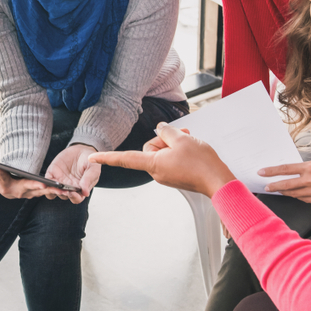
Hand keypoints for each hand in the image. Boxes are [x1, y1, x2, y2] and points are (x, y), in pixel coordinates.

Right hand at [0, 147, 82, 202]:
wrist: (3, 186)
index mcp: (2, 185)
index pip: (0, 179)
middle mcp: (15, 192)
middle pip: (24, 189)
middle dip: (33, 186)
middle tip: (43, 184)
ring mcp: (26, 194)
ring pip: (39, 193)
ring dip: (50, 191)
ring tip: (61, 188)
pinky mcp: (35, 193)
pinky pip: (46, 192)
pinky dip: (55, 191)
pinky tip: (66, 189)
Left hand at [45, 144, 98, 197]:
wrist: (81, 150)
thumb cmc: (89, 162)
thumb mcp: (93, 168)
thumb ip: (89, 179)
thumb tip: (85, 192)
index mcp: (80, 190)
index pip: (76, 199)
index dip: (74, 197)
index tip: (73, 193)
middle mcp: (69, 188)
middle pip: (63, 196)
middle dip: (62, 193)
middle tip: (62, 190)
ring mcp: (59, 182)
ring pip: (52, 192)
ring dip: (51, 191)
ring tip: (52, 186)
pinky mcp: (52, 174)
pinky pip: (46, 181)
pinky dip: (44, 183)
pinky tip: (43, 182)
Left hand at [89, 123, 234, 197]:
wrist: (219, 181)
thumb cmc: (202, 163)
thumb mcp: (182, 139)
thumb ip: (167, 131)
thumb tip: (160, 128)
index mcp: (154, 164)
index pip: (125, 158)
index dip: (107, 157)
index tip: (92, 157)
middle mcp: (157, 172)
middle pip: (150, 147)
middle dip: (164, 139)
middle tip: (182, 136)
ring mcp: (166, 175)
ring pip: (162, 151)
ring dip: (174, 143)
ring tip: (189, 143)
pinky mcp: (175, 176)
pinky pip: (170, 158)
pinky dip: (179, 150)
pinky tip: (191, 149)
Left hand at [260, 161, 310, 203]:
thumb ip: (300, 169)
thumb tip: (283, 173)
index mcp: (310, 167)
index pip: (285, 169)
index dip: (272, 171)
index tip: (262, 172)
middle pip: (286, 184)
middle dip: (274, 186)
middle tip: (267, 187)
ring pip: (293, 194)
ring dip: (285, 192)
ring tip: (279, 190)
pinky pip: (303, 199)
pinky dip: (297, 196)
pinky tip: (295, 193)